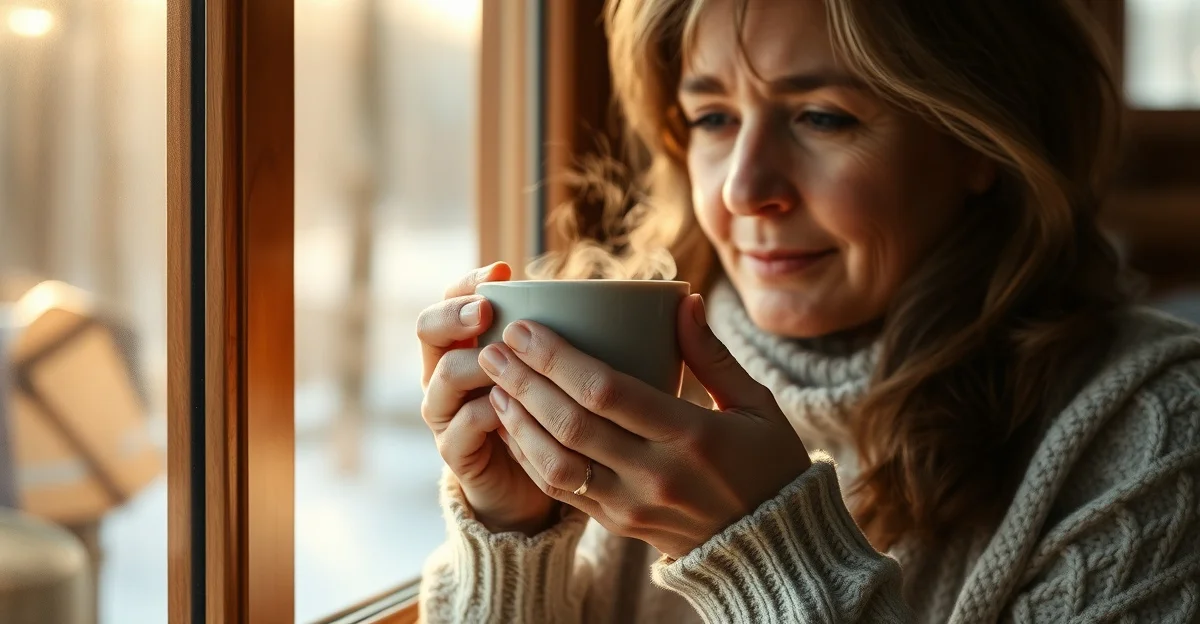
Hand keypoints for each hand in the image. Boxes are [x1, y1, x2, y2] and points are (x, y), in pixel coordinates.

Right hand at [417, 262, 556, 534]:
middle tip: (485, 312)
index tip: (502, 271)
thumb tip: (648, 296)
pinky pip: (463, 425)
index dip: (470, 281)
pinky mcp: (456, 450)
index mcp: (467, 341)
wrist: (531, 487)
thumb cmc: (551, 416)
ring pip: (445, 375)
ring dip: (475, 363)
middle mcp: (446, 371)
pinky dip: (488, 413)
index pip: (453, 296)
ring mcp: (446, 411)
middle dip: (455, 314)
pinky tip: (512, 406)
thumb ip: (574, 335)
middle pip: (428, 328)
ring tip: (503, 358)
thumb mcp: (561, 370)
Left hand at [476, 293, 811, 557]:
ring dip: (519, 422)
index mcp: (691, 435)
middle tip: (492, 348)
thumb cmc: (769, 465)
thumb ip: (713, 355)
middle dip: (524, 382)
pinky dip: (531, 457)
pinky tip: (513, 426)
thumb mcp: (757, 405)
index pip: (606, 391)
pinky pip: (562, 492)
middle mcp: (655, 474)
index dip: (556, 358)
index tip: (524, 329)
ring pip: (557, 464)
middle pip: (571, 424)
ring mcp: (633, 505)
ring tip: (495, 385)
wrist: (772, 549)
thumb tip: (682, 300)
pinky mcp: (619, 526)